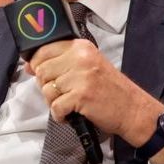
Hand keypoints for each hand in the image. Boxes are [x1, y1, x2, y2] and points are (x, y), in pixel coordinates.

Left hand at [27, 39, 163, 148]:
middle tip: (62, 94)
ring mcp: (81, 76)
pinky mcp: (81, 95)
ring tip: (69, 104)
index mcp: (80, 47)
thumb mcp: (87, 67)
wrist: (133, 110)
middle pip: (41, 71)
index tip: (44, 76)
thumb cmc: (109, 89)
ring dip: (54, 102)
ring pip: (47, 90)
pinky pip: (56, 107)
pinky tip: (71, 114)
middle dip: (46, 86)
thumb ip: (59, 63)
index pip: (43, 50)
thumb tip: (29, 66)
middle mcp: (80, 58)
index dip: (38, 65)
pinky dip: (60, 115)